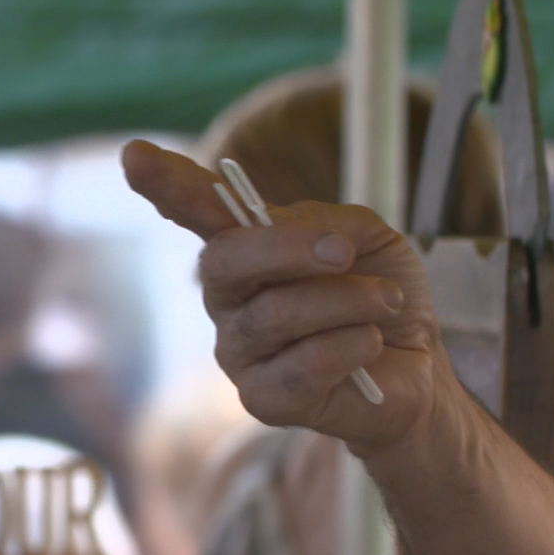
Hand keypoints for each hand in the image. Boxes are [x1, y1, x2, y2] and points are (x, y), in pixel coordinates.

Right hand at [121, 140, 446, 447]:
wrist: (418, 367)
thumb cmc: (380, 295)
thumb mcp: (368, 237)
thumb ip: (326, 223)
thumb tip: (290, 233)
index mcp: (247, 247)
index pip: (197, 210)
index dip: (166, 183)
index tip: (135, 155)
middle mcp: (228, 297)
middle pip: (224, 260)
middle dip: (287, 249)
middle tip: (344, 252)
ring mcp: (239, 350)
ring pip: (275, 314)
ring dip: (345, 301)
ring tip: (385, 302)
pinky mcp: (262, 399)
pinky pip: (302, 366)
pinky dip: (350, 346)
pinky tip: (369, 345)